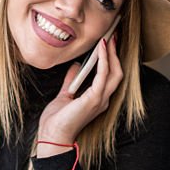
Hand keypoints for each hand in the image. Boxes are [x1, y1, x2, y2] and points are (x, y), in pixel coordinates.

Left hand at [36, 34, 122, 153]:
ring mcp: (100, 100)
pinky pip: (103, 75)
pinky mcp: (94, 99)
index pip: (109, 76)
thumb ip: (72, 81)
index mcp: (97, 99)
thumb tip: (75, 67)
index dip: (110, 59)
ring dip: (112, 53)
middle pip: (116, 72)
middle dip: (115, 52)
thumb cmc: (57, 120)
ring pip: (114, 72)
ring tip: (109, 37)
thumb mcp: (64, 95)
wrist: (53, 135)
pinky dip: (103, 60)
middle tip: (113, 35)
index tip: (108, 42)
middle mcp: (102, 99)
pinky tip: (101, 48)